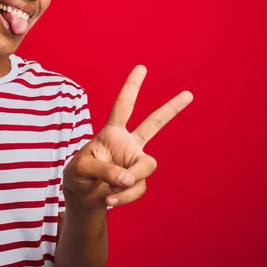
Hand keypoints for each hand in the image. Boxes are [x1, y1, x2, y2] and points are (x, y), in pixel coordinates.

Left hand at [63, 65, 193, 209]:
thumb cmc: (78, 175)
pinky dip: (124, 196)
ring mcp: (135, 162)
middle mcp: (127, 144)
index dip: (131, 87)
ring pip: (147, 166)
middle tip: (189, 93)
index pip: (122, 106)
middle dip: (171, 109)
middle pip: (153, 124)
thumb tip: (129, 178)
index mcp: (111, 132)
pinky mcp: (138, 181)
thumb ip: (104, 169)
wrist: (82, 197)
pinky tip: (110, 198)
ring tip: (109, 189)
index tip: (141, 67)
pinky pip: (139, 188)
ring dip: (129, 180)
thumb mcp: (81, 168)